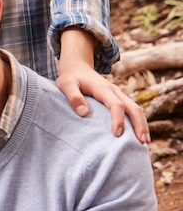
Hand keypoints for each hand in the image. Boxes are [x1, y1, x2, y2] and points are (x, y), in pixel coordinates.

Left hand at [57, 27, 148, 142]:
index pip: (116, 104)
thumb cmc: (70, 78)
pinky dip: (137, 122)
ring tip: (144, 143)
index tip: (116, 134)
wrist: (77, 68)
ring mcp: (118, 95)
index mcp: (102, 88)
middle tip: (142, 143)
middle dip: (139, 125)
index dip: (118, 119)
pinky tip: (137, 135)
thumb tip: (84, 113)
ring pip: (135, 109)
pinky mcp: (118, 99)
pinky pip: (131, 110)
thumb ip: (73, 97)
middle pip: (133, 108)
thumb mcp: (65, 84)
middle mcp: (114, 91)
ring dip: (142, 125)